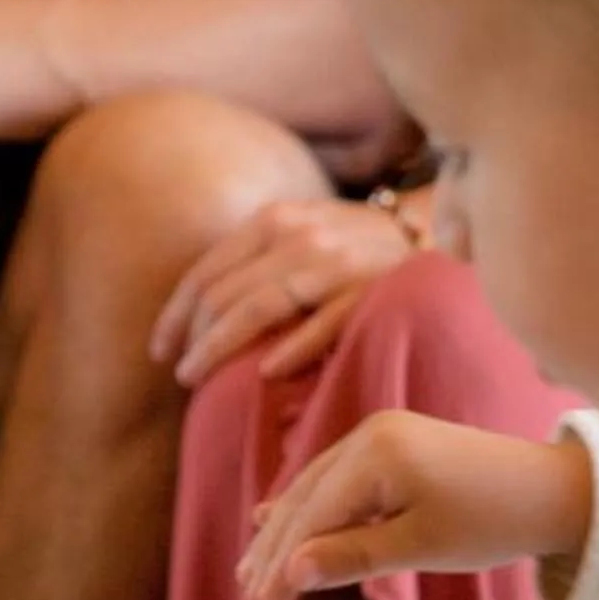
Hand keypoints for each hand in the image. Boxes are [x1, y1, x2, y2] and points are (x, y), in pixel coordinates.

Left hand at [150, 197, 418, 387]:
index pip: (206, 272)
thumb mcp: (303, 236)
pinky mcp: (370, 292)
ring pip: (258, 308)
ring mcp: (336, 262)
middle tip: (182, 374)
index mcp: (274, 220)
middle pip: (224, 293)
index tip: (159, 349)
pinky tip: (264, 374)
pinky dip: (288, 349)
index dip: (176, 314)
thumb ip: (257, 262)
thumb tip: (198, 314)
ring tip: (199, 379)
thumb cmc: (356, 248)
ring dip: (219, 348)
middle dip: (194, 337)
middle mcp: (300, 236)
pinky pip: (319, 325)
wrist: (439, 239)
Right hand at [237, 414, 593, 599]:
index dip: (280, 560)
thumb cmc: (493, 521)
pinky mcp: (392, 443)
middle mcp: (369, 433)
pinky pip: (336, 478)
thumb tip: (290, 573)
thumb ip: (351, 557)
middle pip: (306, 498)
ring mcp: (379, 434)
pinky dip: (310, 508)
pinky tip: (277, 518)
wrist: (555, 490)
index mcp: (375, 453)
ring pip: (316, 488)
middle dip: (274, 547)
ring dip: (286, 530)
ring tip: (254, 567)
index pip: (311, 515)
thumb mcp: (421, 547)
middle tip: (247, 592)